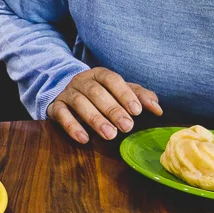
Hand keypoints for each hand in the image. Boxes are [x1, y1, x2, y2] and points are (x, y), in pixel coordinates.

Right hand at [47, 67, 162, 142]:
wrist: (65, 93)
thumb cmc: (99, 94)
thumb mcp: (118, 92)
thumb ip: (138, 96)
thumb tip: (158, 108)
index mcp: (99, 74)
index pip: (111, 79)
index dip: (124, 93)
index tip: (137, 110)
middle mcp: (82, 80)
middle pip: (96, 92)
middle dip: (113, 110)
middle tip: (127, 127)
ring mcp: (67, 93)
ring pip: (79, 103)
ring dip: (95, 119)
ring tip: (109, 135)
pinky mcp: (55, 106)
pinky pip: (61, 114)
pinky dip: (72, 126)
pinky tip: (84, 139)